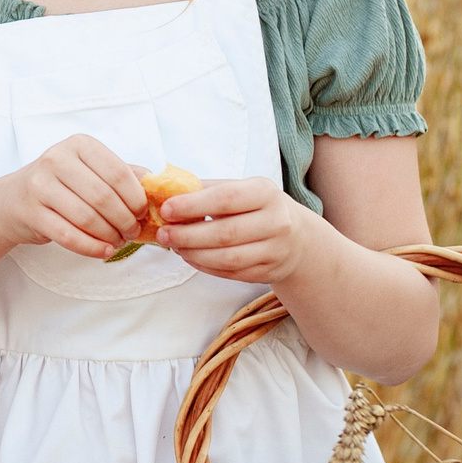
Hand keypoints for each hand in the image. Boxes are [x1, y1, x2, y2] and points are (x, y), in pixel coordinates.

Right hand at [0, 135, 151, 259]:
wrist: (14, 199)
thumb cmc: (62, 184)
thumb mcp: (91, 170)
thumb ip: (124, 175)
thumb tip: (157, 186)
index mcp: (79, 145)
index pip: (118, 173)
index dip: (136, 198)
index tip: (143, 213)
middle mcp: (57, 159)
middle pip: (103, 197)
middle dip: (125, 220)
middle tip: (132, 232)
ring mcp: (40, 185)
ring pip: (86, 217)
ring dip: (109, 235)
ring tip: (118, 241)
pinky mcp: (31, 212)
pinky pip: (68, 235)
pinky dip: (91, 247)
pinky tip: (104, 251)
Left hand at [151, 177, 335, 284]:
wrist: (298, 238)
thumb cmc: (258, 208)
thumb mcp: (242, 189)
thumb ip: (208, 190)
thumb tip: (166, 192)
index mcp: (265, 193)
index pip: (226, 199)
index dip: (193, 205)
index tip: (166, 209)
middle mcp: (276, 222)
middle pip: (225, 233)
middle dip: (188, 235)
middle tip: (163, 234)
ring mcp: (275, 250)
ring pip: (228, 258)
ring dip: (194, 254)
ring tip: (174, 246)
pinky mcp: (269, 272)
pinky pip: (232, 273)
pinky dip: (206, 267)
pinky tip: (191, 257)